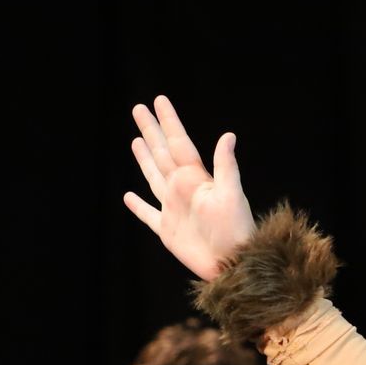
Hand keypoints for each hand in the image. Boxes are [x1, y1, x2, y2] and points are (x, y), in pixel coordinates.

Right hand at [123, 95, 254, 281]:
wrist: (233, 264)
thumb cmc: (237, 230)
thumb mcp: (232, 194)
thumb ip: (226, 166)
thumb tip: (228, 135)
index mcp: (196, 178)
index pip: (179, 142)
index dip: (169, 121)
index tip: (159, 100)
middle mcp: (182, 189)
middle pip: (162, 153)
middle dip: (151, 131)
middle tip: (138, 108)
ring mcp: (173, 208)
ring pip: (153, 177)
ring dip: (144, 159)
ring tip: (136, 141)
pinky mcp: (167, 230)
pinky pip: (148, 215)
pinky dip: (138, 206)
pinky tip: (128, 196)